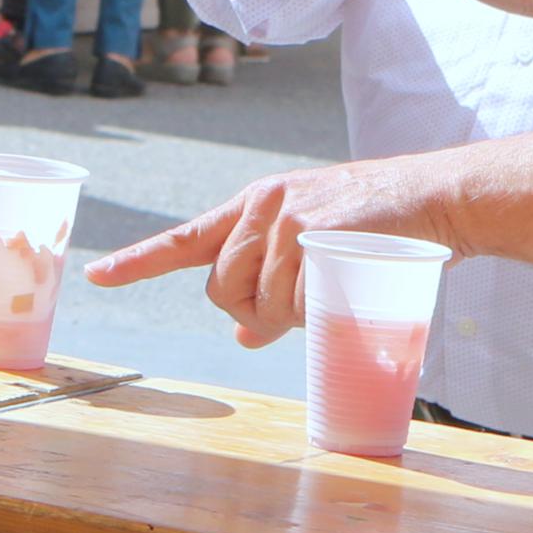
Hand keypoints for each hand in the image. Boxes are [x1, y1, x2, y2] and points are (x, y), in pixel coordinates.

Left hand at [83, 156, 452, 345]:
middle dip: (253, 315)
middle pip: (222, 290)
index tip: (97, 275)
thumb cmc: (374, 229)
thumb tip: (244, 335)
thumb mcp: (312, 247)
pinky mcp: (320, 231)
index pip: (185, 240)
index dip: (139, 262)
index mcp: (253, 206)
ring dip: (290, 319)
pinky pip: (298, 299)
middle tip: (296, 311)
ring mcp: (289, 217)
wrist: (435, 198)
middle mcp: (262, 207)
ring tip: (328, 294)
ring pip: (261, 301)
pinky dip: (316, 313)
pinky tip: (341, 293)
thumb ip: (272, 286)